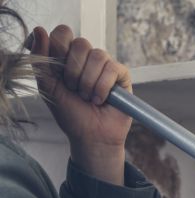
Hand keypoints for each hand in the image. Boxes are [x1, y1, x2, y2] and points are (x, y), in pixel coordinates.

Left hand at [29, 25, 132, 184]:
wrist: (91, 136)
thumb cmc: (70, 114)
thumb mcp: (48, 86)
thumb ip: (40, 59)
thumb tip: (39, 29)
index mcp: (67, 57)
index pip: (63, 34)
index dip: (60, 49)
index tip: (58, 72)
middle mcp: (86, 58)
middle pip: (81, 43)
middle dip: (74, 71)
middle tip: (74, 90)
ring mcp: (105, 66)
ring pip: (98, 55)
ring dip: (88, 81)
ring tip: (87, 97)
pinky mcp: (122, 75)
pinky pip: (113, 68)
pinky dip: (103, 86)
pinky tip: (101, 99)